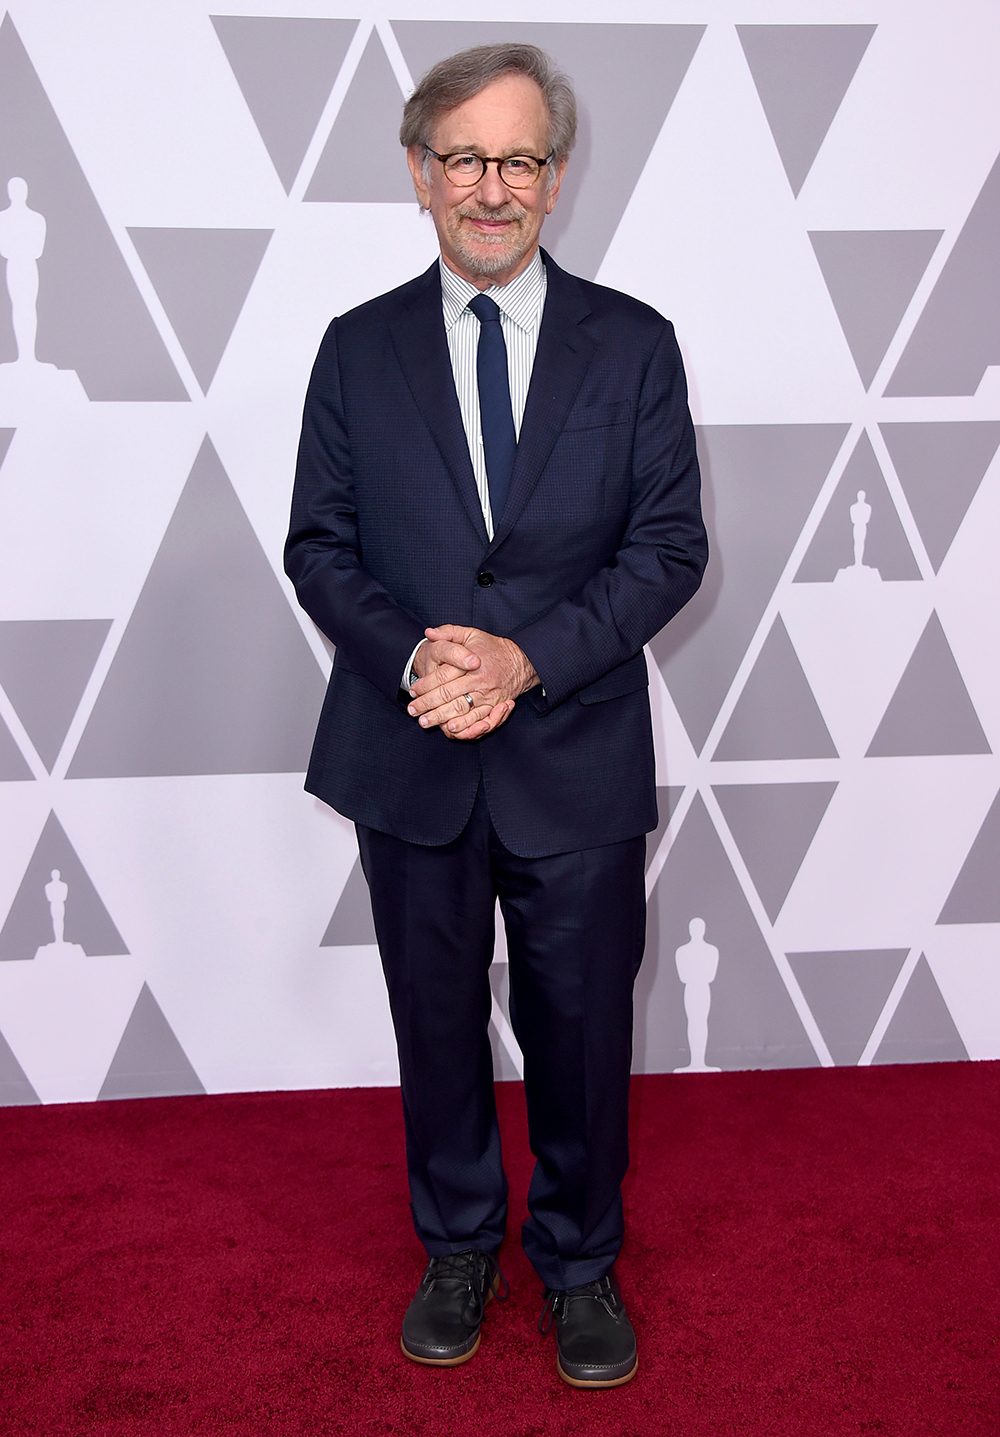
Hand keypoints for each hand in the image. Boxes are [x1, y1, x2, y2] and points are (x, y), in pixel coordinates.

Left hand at [407, 625, 537, 739]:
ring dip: (441, 717)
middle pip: (448, 695)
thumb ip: (449, 631)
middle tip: (413, 710)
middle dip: (427, 704)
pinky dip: (465, 726)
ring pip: (460, 710)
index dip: (425, 685)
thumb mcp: (471, 633)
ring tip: (425, 721)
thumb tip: (428, 632)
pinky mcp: (495, 707)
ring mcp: (488, 696)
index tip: (413, 691)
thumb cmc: (491, 648)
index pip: (442, 676)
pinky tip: (451, 729)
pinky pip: (479, 720)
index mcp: (472, 663)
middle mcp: (480, 681)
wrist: (520, 661)